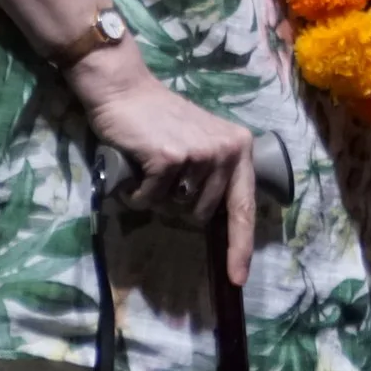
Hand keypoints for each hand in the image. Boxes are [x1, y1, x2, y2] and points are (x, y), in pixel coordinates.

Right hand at [67, 42, 257, 284]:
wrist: (126, 91)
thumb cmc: (161, 121)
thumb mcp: (201, 144)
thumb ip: (214, 176)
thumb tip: (216, 222)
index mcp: (239, 148)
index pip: (244, 207)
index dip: (241, 246)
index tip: (237, 279)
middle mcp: (227, 151)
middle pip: (203, 214)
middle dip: (179, 204)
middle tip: (166, 172)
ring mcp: (201, 154)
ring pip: (177, 209)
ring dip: (159, 196)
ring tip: (153, 165)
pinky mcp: (171, 159)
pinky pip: (151, 200)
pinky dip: (138, 192)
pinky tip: (137, 166)